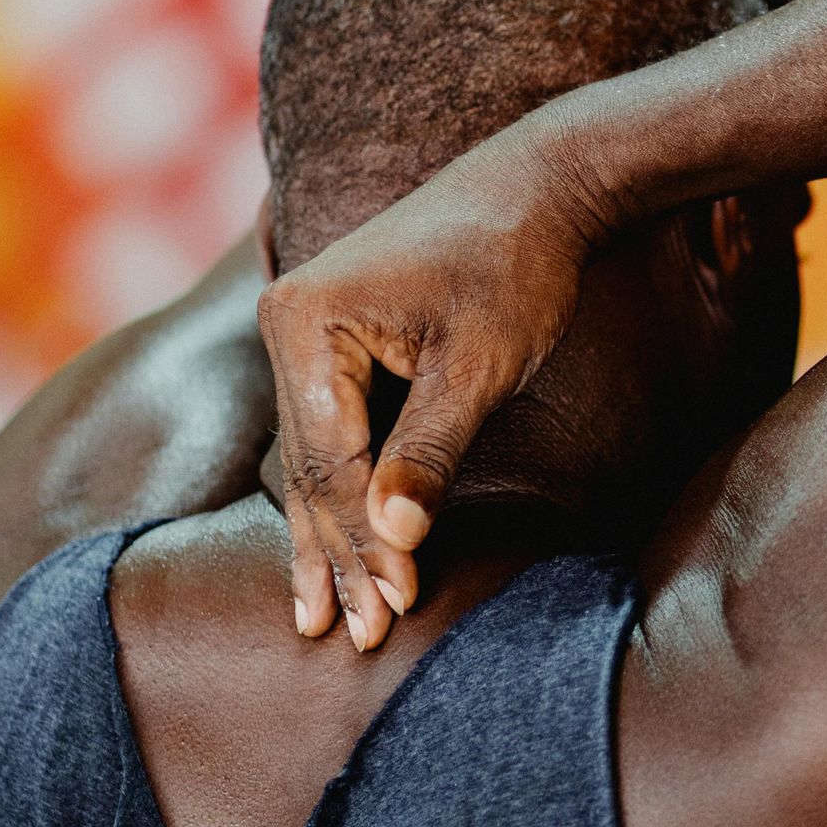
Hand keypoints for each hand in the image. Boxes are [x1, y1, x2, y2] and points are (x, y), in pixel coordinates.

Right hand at [256, 119, 597, 648]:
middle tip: (354, 638)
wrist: (538, 188)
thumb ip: (430, 451)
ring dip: (332, 539)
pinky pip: (331, 436)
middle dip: (338, 554)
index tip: (393, 605)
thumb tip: (393, 537)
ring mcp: (305, 334)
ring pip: (316, 459)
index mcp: (307, 323)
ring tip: (325, 622)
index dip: (363, 539)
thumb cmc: (513, 268)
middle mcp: (289, 325)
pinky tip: (336, 556)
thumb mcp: (478, 367)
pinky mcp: (333, 345)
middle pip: (313, 467)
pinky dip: (343, 496)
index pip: (331, 461)